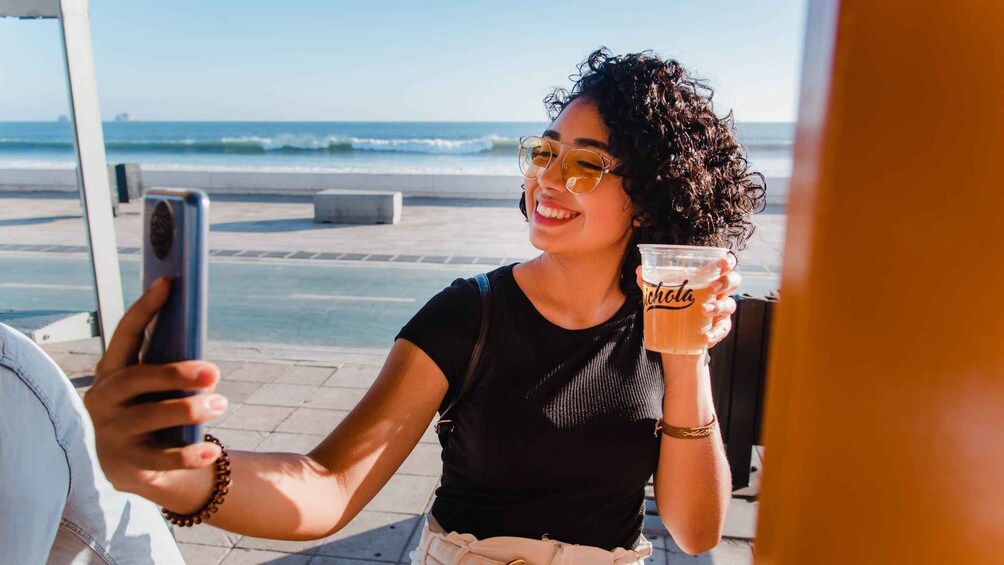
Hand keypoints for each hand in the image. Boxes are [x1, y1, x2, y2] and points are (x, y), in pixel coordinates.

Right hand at [83, 277, 227, 496]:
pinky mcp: (128, 465)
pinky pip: (160, 459)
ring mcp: (112, 433)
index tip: (168, 282)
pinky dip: (189, 455)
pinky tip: (212, 450)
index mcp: (112, 372)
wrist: (133, 468)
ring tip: (221, 404)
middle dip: (175, 373)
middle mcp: (104, 400)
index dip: (145, 308)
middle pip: (136, 379)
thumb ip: (169, 366)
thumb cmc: (151, 411)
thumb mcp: (155, 388)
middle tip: (213, 372)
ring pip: (148, 418)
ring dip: (188, 410)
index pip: (125, 334)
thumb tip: (200, 347)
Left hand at [635, 252, 741, 349]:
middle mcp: (719, 293)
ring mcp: (721, 312)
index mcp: (708, 279)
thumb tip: (639, 271)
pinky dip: (714, 333)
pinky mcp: (719, 329)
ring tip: (704, 310)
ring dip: (718, 306)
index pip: (724, 266)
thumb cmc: (675, 309)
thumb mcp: (663, 295)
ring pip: (729, 305)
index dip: (728, 261)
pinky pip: (722, 330)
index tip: (723, 261)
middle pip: (733, 281)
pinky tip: (705, 337)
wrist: (677, 339)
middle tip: (713, 287)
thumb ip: (652, 283)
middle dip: (726, 282)